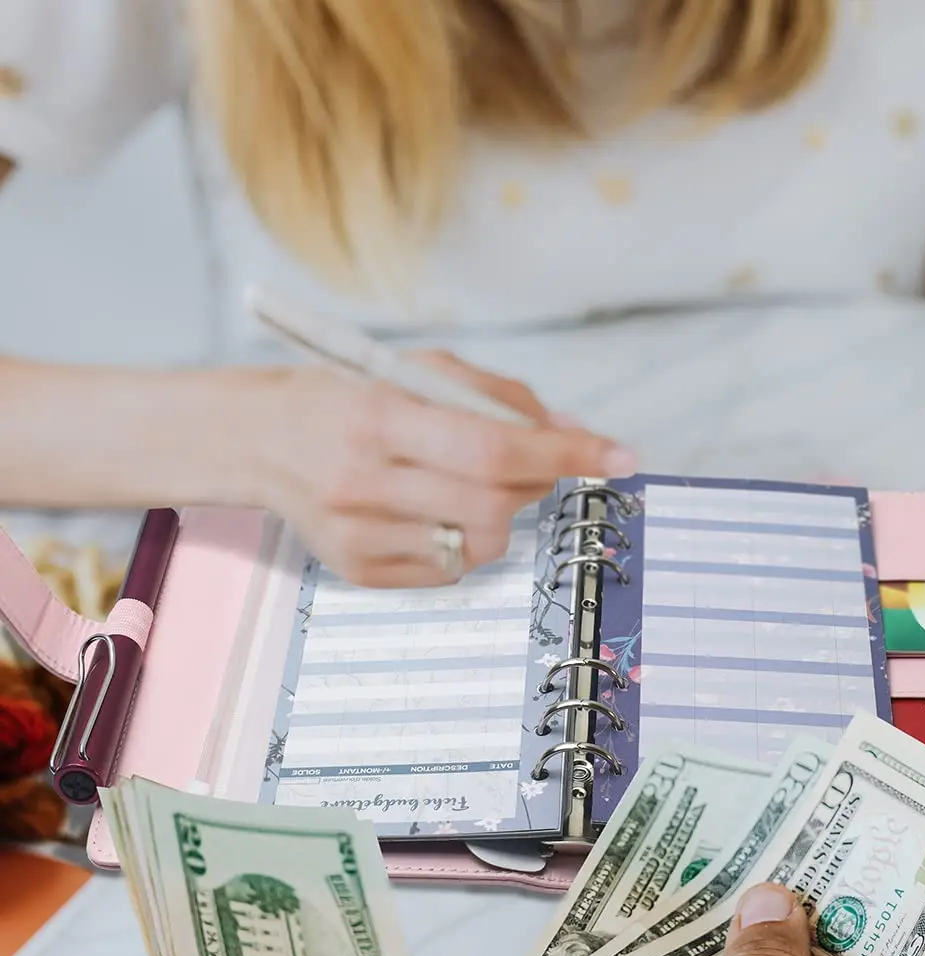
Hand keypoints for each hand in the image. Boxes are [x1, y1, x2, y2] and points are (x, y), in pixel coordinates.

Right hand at [242, 353, 634, 586]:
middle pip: (494, 503)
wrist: (259, 439)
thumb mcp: (415, 370)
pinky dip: (461, 540)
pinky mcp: (358, 570)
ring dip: (500, 516)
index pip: (494, 447)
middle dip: (536, 484)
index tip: (620, 456)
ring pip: (479, 543)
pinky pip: (449, 569)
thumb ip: (495, 396)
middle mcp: (364, 480)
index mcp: (379, 416)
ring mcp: (359, 533)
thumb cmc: (349, 398)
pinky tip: (430, 510)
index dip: (565, 453)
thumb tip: (570, 430)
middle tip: (536, 466)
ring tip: (465, 484)